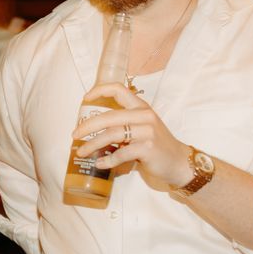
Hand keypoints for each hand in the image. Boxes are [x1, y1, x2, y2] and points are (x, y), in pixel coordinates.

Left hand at [73, 82, 191, 187]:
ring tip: (81, 152)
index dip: (100, 90)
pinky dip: (107, 160)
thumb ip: (124, 123)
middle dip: (87, 126)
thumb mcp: (143, 127)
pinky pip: (121, 153)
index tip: (86, 99)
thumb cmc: (156, 145)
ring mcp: (147, 131)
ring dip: (93, 144)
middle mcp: (144, 115)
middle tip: (74, 135)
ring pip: (112, 135)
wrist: (178, 162)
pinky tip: (100, 163)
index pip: (119, 89)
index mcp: (141, 107)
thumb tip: (94, 129)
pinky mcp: (147, 148)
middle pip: (109, 117)